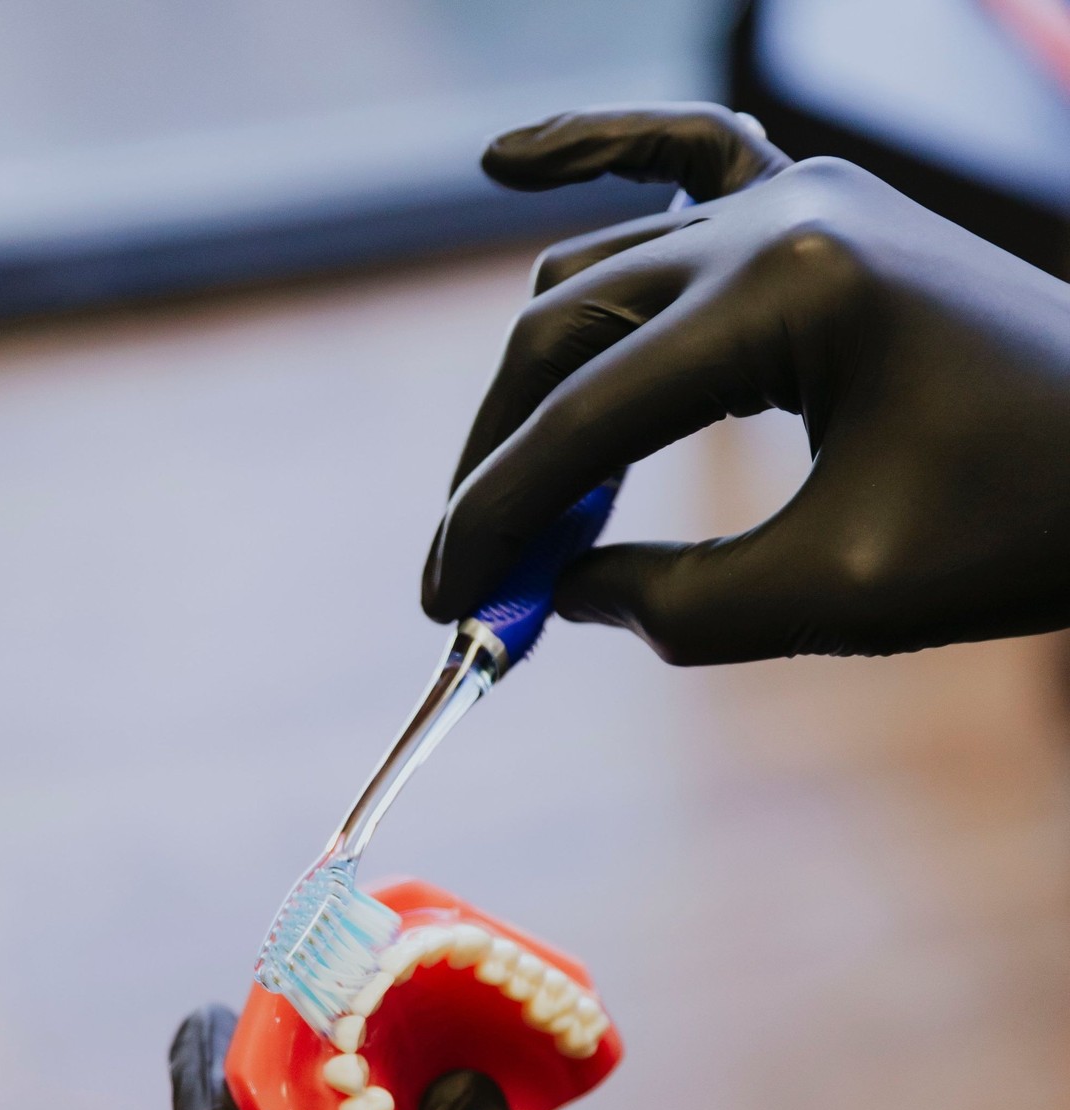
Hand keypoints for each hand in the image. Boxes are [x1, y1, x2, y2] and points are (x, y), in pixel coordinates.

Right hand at [422, 105, 1069, 663]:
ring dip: (534, 385)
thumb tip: (565, 591)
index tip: (443, 606)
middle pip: (564, 333)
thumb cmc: (1025, 526)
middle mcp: (778, 213)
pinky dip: (588, 160)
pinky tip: (502, 165)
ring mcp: (796, 193)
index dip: (497, 521)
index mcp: (789, 294)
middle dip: (499, 463)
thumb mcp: (843, 594)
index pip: (585, 419)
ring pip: (596, 271)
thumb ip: (681, 604)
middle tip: (469, 577)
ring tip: (512, 499)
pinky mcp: (814, 207)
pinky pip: (675, 156)